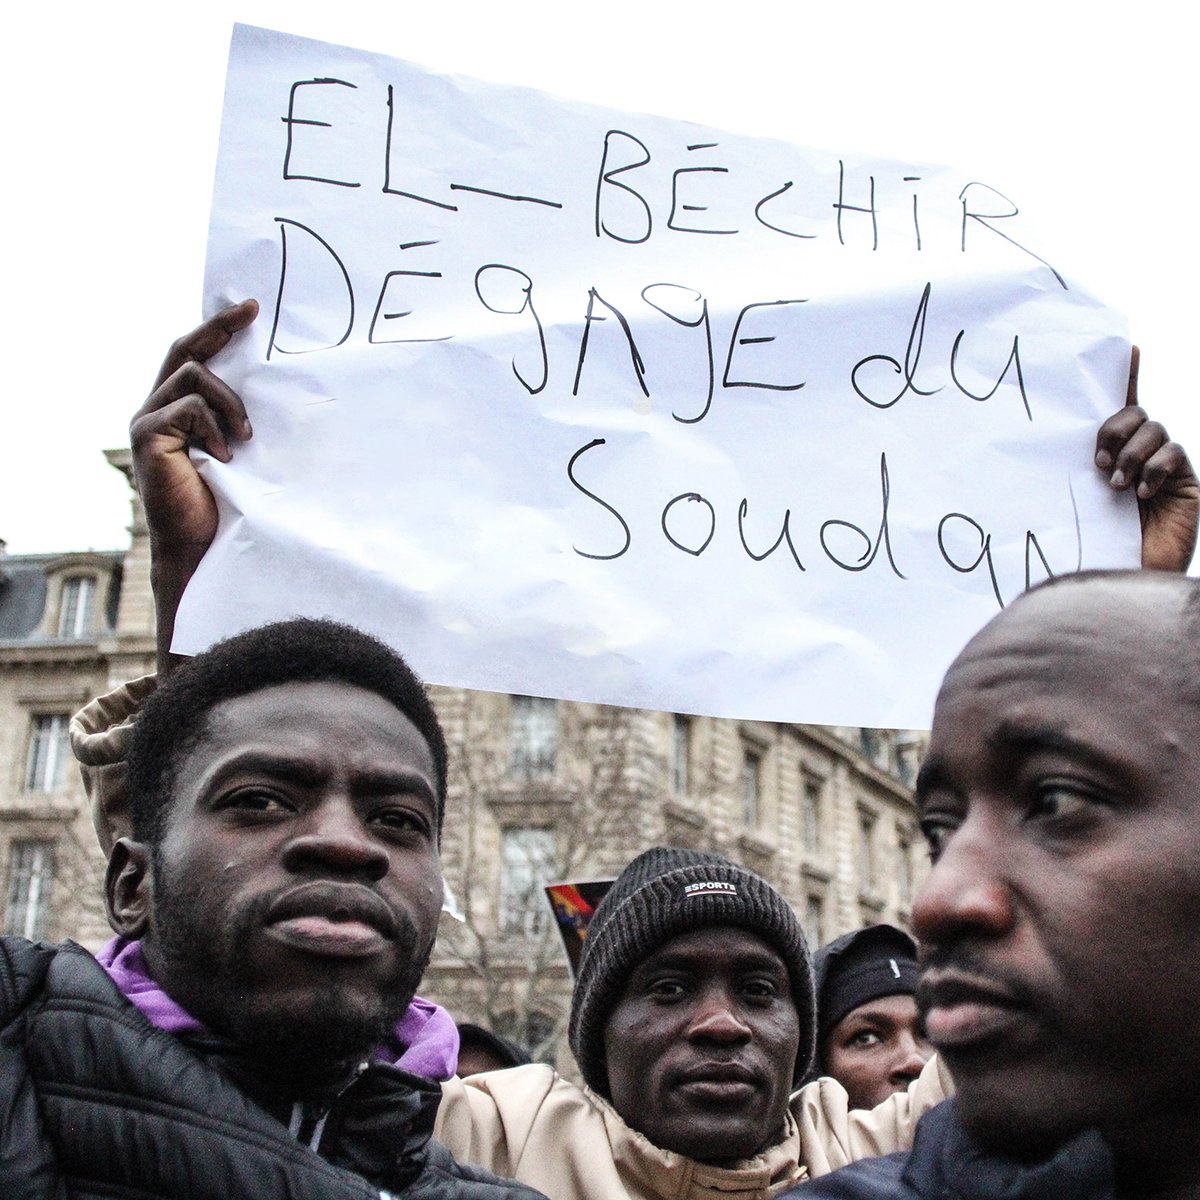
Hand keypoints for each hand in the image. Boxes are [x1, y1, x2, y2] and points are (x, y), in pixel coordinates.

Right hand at [129, 299, 257, 670]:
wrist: (204, 546)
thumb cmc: (228, 503)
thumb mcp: (243, 450)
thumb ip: (243, 418)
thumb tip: (284, 387)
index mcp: (179, 406)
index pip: (196, 353)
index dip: (219, 328)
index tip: (251, 308)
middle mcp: (156, 406)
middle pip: (184, 348)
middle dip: (219, 327)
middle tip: (251, 312)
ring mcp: (147, 419)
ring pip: (193, 375)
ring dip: (228, 402)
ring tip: (244, 437)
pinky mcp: (146, 436)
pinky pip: (187, 406)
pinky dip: (212, 425)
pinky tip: (224, 456)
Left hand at [1095, 346, 1197, 572]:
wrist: (1123, 580)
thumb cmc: (1092, 544)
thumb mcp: (1075, 502)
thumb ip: (1073, 473)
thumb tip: (1047, 447)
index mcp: (1110, 455)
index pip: (1119, 408)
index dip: (1126, 375)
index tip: (1128, 347)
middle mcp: (1139, 456)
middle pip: (1134, 413)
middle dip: (1114, 430)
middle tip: (1099, 462)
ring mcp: (1164, 468)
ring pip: (1153, 430)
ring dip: (1131, 454)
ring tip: (1116, 486)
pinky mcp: (1184, 483)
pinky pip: (1173, 454)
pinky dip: (1153, 468)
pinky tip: (1141, 494)